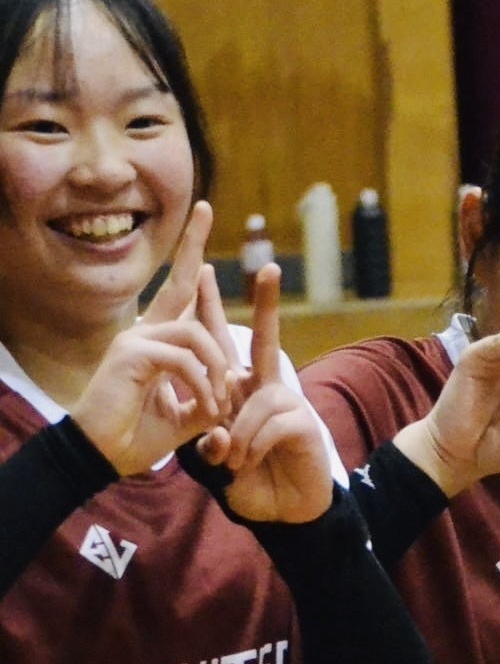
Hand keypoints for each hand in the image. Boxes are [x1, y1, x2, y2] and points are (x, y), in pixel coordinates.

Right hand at [69, 202, 233, 473]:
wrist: (103, 457)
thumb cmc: (137, 436)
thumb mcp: (186, 414)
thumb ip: (208, 394)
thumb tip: (232, 387)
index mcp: (157, 341)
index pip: (179, 292)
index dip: (191, 258)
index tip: (202, 219)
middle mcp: (143, 331)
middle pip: (177, 281)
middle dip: (192, 244)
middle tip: (205, 206)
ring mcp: (134, 338)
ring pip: (196, 334)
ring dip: (218, 370)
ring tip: (219, 403)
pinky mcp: (130, 354)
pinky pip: (184, 359)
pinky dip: (202, 385)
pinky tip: (204, 408)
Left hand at [197, 266, 333, 524]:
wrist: (286, 513)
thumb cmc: (252, 483)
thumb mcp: (217, 462)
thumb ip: (210, 442)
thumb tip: (216, 431)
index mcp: (240, 393)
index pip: (223, 347)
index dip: (213, 312)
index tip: (204, 276)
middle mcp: (265, 391)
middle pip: (265, 340)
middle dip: (266, 304)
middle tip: (269, 267)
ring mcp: (288, 404)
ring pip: (253, 401)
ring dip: (237, 435)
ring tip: (237, 462)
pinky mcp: (303, 423)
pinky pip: (268, 424)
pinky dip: (251, 446)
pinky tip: (251, 461)